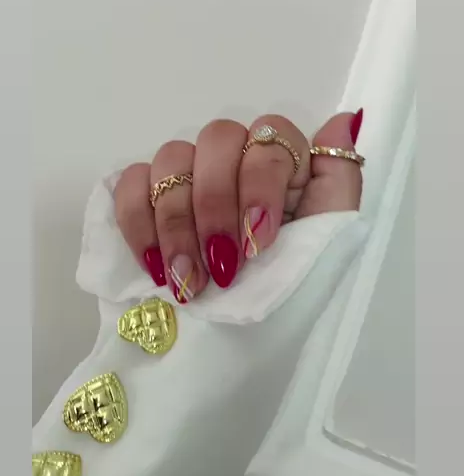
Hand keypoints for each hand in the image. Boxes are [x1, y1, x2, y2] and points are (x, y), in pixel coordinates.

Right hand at [114, 109, 363, 302]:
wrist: (236, 353)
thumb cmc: (287, 298)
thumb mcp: (328, 246)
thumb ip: (339, 183)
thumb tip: (345, 122)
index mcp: (283, 164)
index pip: (270, 135)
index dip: (260, 182)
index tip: (258, 241)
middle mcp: (234, 159)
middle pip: (216, 139)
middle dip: (216, 205)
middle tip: (222, 266)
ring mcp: (187, 175)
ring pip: (172, 159)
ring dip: (176, 223)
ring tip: (187, 282)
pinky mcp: (145, 197)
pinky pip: (130, 183)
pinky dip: (138, 223)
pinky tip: (154, 266)